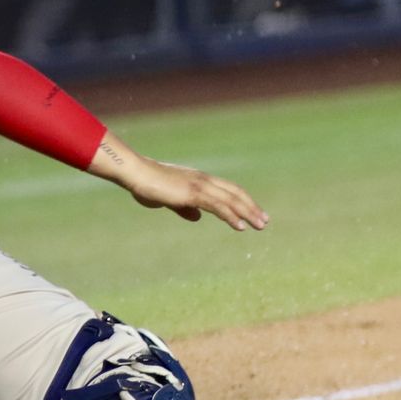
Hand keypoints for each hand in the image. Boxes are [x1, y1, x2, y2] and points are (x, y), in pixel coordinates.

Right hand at [115, 153, 268, 230]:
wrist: (136, 173)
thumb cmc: (147, 184)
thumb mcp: (168, 198)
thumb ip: (184, 208)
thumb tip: (197, 217)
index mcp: (199, 179)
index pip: (228, 189)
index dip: (242, 200)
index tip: (253, 211)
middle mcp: (203, 180)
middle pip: (235, 193)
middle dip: (251, 207)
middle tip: (264, 220)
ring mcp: (199, 186)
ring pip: (231, 200)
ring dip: (247, 213)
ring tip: (260, 225)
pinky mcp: (193, 194)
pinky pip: (218, 206)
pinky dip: (231, 216)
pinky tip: (240, 226)